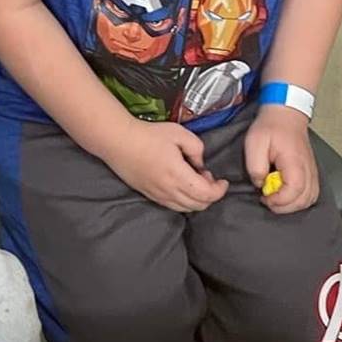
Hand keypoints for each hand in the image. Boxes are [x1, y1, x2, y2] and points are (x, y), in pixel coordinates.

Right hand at [103, 120, 227, 212]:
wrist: (119, 142)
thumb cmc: (149, 135)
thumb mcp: (179, 133)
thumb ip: (197, 148)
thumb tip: (201, 164)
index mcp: (178, 175)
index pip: (206, 194)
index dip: (219, 190)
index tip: (222, 181)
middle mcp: (169, 190)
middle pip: (199, 205)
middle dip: (211, 195)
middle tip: (207, 177)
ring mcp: (158, 195)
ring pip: (186, 209)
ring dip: (198, 200)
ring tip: (195, 181)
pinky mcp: (150, 196)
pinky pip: (173, 207)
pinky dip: (185, 202)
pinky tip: (182, 186)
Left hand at [245, 107, 319, 214]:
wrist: (285, 114)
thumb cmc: (271, 126)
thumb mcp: (254, 143)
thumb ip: (256, 166)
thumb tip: (261, 184)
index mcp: (294, 161)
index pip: (295, 190)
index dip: (280, 200)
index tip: (265, 197)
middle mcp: (308, 168)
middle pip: (305, 199)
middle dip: (285, 207)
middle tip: (268, 201)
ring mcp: (312, 170)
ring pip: (310, 199)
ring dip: (293, 205)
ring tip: (276, 199)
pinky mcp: (311, 171)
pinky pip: (312, 193)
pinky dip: (300, 200)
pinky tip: (286, 195)